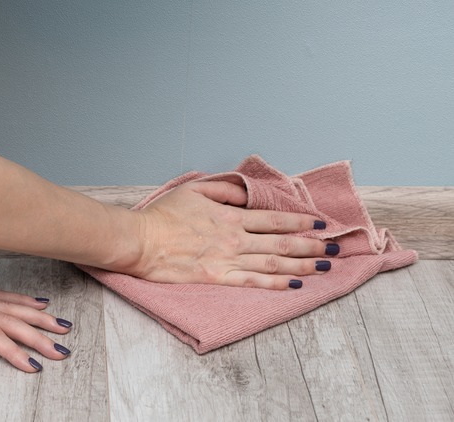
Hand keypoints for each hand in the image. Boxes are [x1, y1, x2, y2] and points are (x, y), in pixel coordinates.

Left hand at [0, 265, 72, 372]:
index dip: (13, 351)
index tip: (33, 366)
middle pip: (8, 321)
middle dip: (38, 336)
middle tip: (61, 349)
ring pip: (9, 307)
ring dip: (37, 317)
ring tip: (61, 325)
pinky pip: (0, 295)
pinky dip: (21, 300)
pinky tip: (37, 304)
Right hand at [133, 181, 335, 288]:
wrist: (141, 241)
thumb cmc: (163, 215)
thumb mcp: (194, 190)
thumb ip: (224, 191)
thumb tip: (247, 195)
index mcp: (231, 216)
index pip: (275, 220)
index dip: (301, 222)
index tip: (321, 224)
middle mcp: (235, 239)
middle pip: (282, 244)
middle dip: (311, 246)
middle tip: (333, 248)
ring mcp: (227, 260)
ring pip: (273, 264)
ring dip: (302, 265)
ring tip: (323, 266)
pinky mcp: (217, 278)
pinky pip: (253, 282)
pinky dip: (276, 284)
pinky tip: (294, 284)